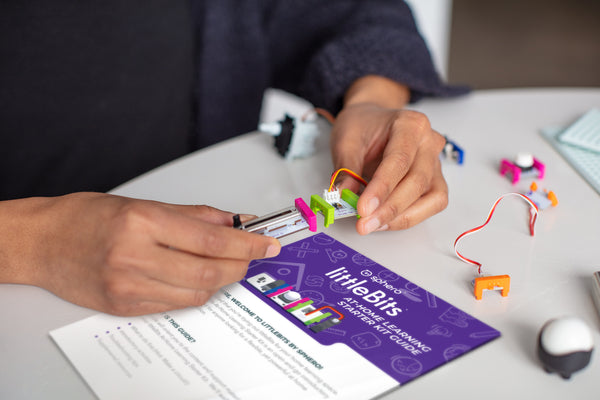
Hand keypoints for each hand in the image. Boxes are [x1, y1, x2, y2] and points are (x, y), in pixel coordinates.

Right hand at [0, 193, 279, 315]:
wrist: (44, 243)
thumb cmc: (89, 218)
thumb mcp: (145, 204)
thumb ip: (195, 216)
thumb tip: (236, 222)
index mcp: (142, 223)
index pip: (212, 240)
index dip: (248, 244)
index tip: (267, 243)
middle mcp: (135, 256)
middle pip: (211, 270)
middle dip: (242, 264)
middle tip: (254, 255)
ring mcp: (129, 287)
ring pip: (198, 291)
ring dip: (222, 278)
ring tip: (226, 264)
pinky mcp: (125, 307)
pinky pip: (177, 304)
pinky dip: (196, 290)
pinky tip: (197, 276)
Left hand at [330, 76, 447, 233]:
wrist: (372, 121)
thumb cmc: (362, 126)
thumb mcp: (345, 141)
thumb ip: (346, 170)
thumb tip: (344, 198)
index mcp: (410, 124)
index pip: (399, 160)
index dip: (381, 188)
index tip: (363, 208)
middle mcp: (429, 142)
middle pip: (417, 181)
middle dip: (389, 208)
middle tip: (364, 223)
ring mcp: (435, 162)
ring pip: (431, 197)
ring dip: (401, 216)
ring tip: (373, 224)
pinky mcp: (435, 180)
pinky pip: (432, 204)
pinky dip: (410, 217)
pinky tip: (386, 221)